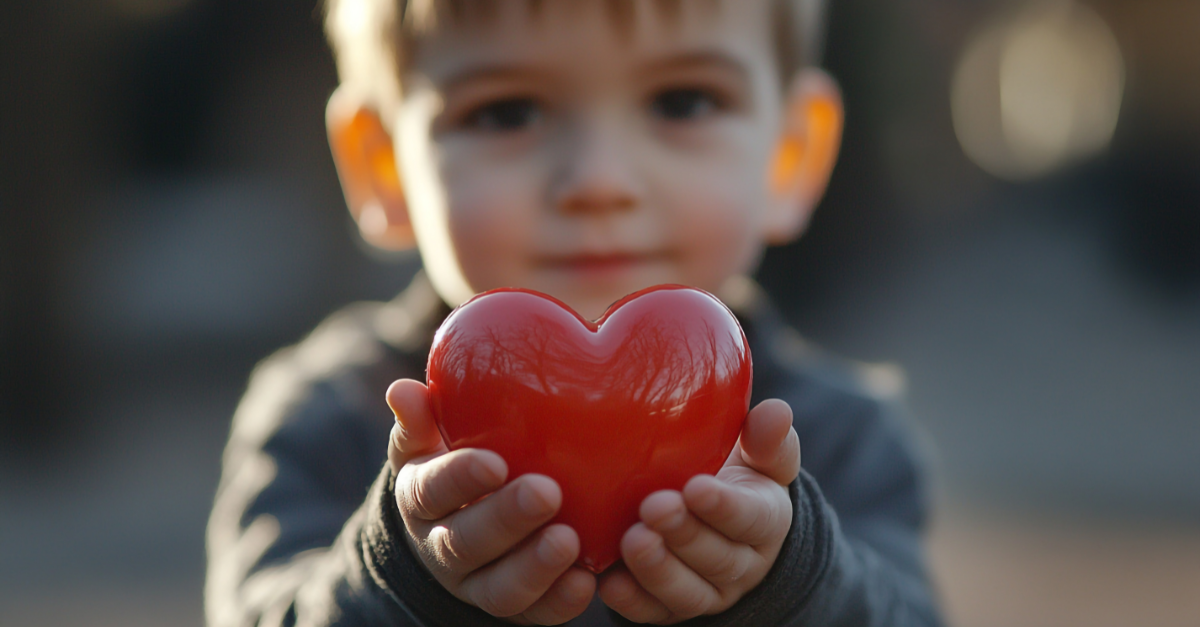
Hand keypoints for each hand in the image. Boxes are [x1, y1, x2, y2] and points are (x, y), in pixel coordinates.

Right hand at [386, 379, 596, 624]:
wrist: (458, 525)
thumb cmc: (456, 462)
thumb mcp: (429, 441)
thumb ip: (419, 419)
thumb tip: (400, 390)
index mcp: (420, 500)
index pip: (429, 492)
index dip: (458, 479)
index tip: (494, 462)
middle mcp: (442, 547)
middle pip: (465, 543)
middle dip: (505, 520)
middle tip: (546, 492)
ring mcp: (477, 584)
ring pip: (498, 588)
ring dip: (533, 567)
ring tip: (568, 540)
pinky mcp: (516, 607)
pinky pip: (535, 614)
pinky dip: (559, 601)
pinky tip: (587, 580)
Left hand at [597, 399, 799, 623]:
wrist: (716, 520)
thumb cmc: (732, 476)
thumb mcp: (759, 457)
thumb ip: (767, 438)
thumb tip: (777, 410)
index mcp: (765, 522)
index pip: (752, 519)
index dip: (725, 507)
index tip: (697, 486)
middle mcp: (740, 564)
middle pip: (718, 558)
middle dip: (685, 534)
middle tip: (654, 507)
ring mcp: (706, 590)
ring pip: (687, 592)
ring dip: (658, 569)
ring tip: (632, 541)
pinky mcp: (669, 608)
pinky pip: (653, 613)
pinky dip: (631, 601)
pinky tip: (609, 583)